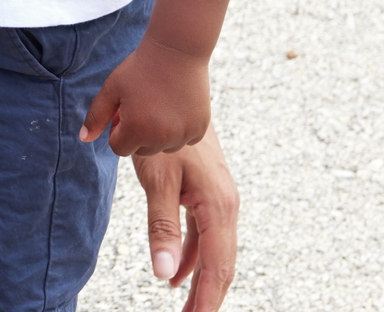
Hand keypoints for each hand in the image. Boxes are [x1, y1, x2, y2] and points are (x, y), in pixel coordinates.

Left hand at [79, 39, 209, 155]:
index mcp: (136, 131)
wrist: (176, 51)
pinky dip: (180, 130)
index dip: (117, 130)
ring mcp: (184, 135)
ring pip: (164, 147)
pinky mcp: (200, 129)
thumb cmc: (139, 69)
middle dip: (137, 134)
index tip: (123, 111)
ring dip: (159, 134)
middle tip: (141, 106)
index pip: (119, 148)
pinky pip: (185, 140)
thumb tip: (83, 139)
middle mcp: (162, 139)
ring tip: (158, 105)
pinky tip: (176, 107)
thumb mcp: (111, 90)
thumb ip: (95, 116)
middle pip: (142, 150)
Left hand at [132, 123, 238, 311]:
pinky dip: (192, 255)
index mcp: (218, 207)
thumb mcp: (157, 181)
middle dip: (208, 296)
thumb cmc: (163, 136)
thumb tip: (164, 274)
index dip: (207, 298)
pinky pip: (204, 234)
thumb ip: (161, 227)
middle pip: (222, 263)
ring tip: (185, 309)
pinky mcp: (208, 192)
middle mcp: (225, 205)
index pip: (217, 266)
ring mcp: (219, 198)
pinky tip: (176, 272)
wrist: (174, 93)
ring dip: (200, 279)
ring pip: (214, 250)